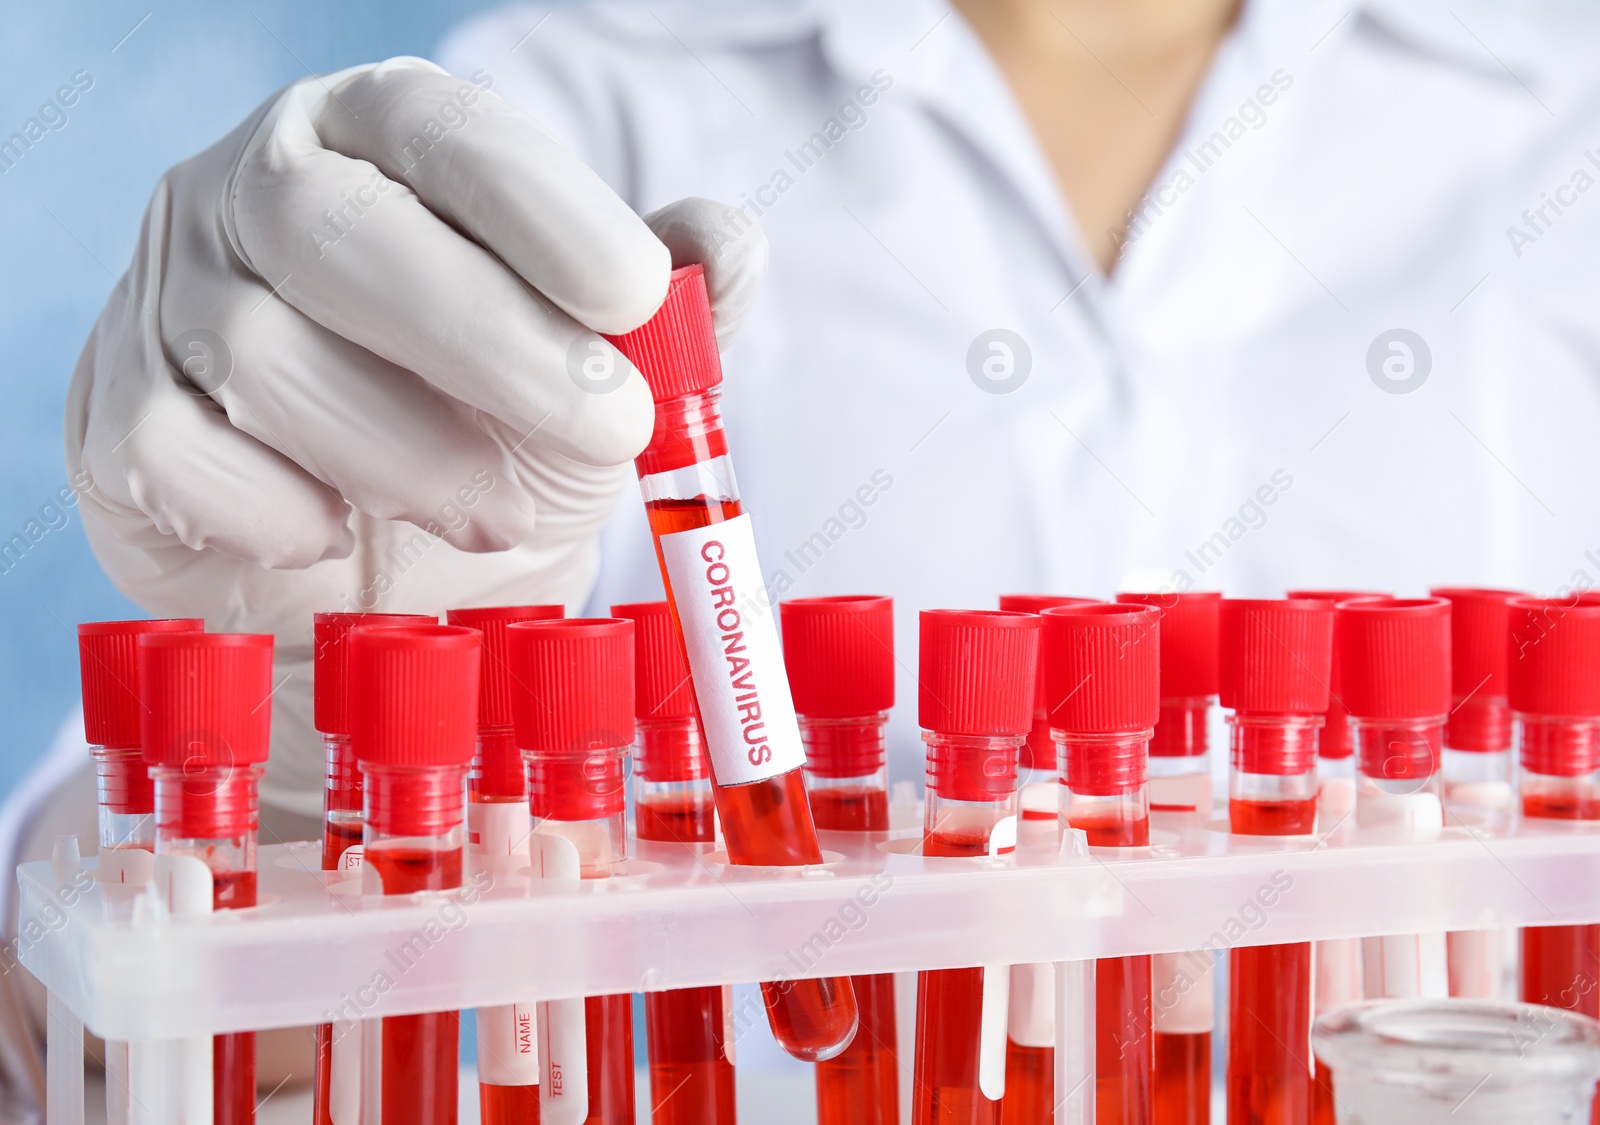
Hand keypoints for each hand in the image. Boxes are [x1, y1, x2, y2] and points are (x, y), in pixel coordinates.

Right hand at [63, 57, 765, 814]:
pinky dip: (279, 509)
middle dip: (490, 342)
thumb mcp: (601, 369)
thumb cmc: (498, 439)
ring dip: (407, 454)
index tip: (636, 296)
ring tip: (495, 513)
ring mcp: (168, 295)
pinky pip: (174, 453)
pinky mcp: (116, 412)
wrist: (384, 578)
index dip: (541, 207)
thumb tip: (729, 246)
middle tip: (608, 427)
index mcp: (378, 140)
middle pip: (338, 233)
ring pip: (260, 353)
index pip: (441, 127)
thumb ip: (671, 307)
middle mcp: (256, 191)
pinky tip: (342, 534)